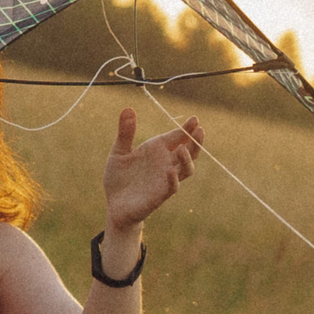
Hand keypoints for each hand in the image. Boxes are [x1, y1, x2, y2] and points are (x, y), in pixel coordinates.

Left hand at [102, 108, 202, 233]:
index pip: (178, 137)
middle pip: (189, 152)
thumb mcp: (119, 151)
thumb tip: (128, 108)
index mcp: (158, 150)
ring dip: (187, 160)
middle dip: (195, 142)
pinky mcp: (159, 195)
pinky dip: (173, 180)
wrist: (113, 204)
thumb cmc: (119, 178)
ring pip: (185, 170)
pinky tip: (170, 171)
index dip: (187, 129)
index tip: (194, 119)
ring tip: (183, 149)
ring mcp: (165, 180)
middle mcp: (166, 164)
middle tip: (199, 130)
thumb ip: (125, 132)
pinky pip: (171, 188)